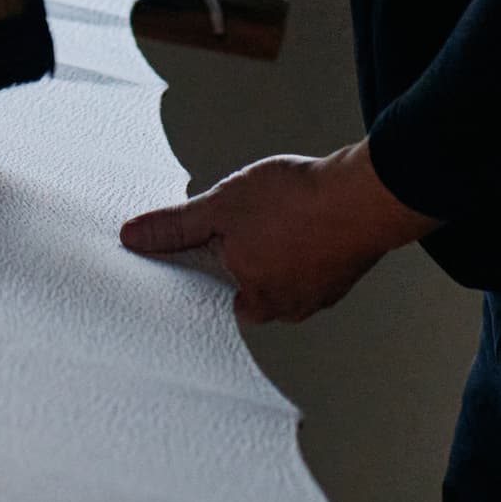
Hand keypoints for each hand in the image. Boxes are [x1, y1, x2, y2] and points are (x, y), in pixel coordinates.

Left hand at [120, 142, 437, 326]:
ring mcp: (320, 293)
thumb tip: (133, 238)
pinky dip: (304, 242)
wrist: (367, 194)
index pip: (212, 297)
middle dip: (242, 256)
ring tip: (276, 214)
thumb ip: (175, 226)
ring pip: (282, 273)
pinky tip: (302, 216)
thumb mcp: (220, 206)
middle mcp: (287, 308)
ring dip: (275, 247)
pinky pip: (312, 262)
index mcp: (252, 301)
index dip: (204, 268)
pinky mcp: (344, 273)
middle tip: (244, 221)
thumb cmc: (296, 203)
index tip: (203, 247)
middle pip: (248, 286)